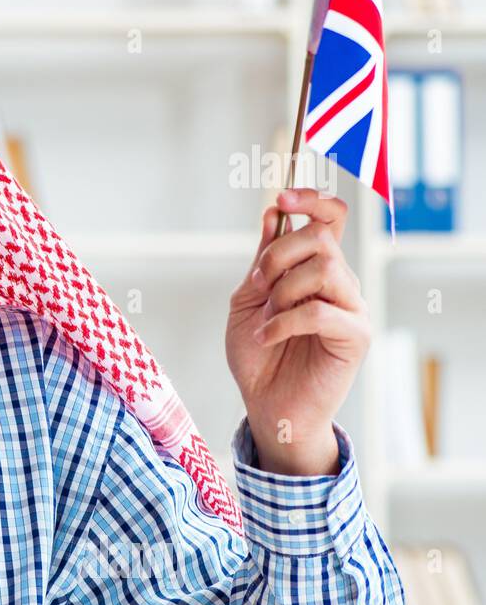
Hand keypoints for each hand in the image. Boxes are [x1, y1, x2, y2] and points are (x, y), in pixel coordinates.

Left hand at [226, 188, 370, 474]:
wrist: (266, 405)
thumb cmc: (257, 356)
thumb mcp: (248, 300)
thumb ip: (262, 260)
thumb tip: (273, 214)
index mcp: (315, 268)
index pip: (330, 217)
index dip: (311, 200)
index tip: (281, 199)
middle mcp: (339, 282)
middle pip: (322, 238)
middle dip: (279, 255)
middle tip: (258, 284)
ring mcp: (351, 307)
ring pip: (325, 268)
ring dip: (283, 291)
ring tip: (267, 318)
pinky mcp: (355, 336)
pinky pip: (321, 311)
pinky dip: (283, 322)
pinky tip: (267, 337)